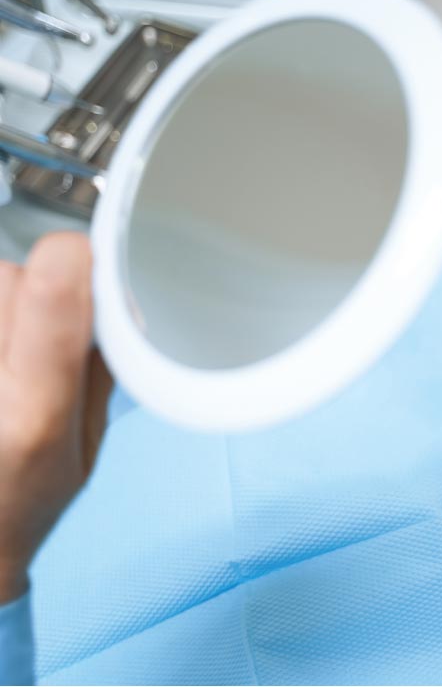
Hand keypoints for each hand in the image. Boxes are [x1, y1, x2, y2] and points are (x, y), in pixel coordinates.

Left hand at [0, 233, 107, 603]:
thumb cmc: (23, 501)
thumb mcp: (87, 444)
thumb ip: (100, 366)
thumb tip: (111, 297)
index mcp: (32, 414)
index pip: (51, 287)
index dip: (79, 260)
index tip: (95, 271)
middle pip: (9, 275)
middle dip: (37, 290)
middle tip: (41, 338)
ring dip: (3, 303)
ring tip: (9, 354)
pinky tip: (1, 358)